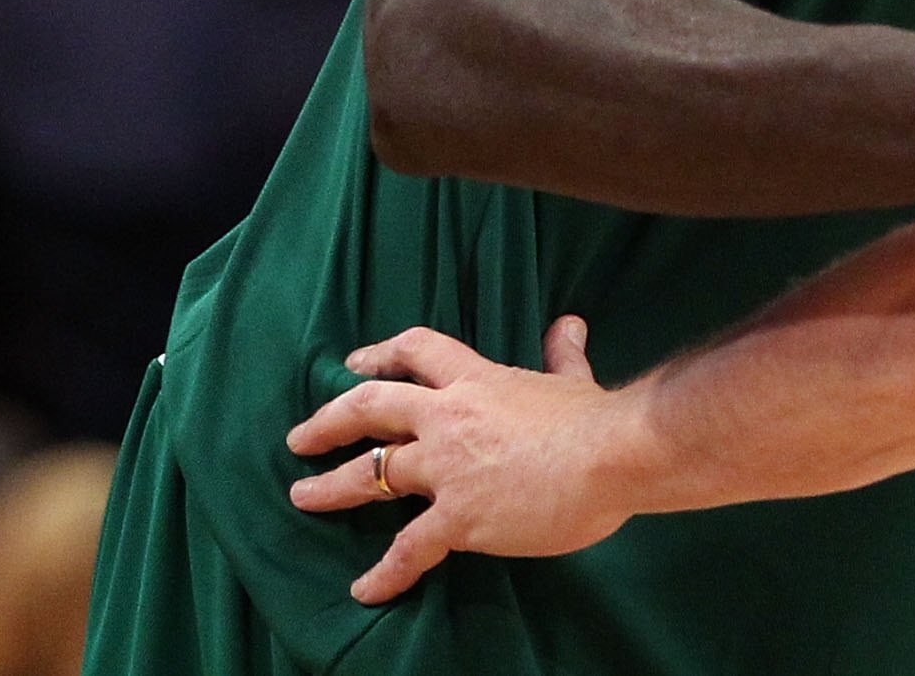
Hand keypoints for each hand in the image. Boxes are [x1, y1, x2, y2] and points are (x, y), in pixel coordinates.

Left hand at [287, 317, 641, 603]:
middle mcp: (449, 419)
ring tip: (303, 495)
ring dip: (331, 487)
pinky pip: (408, 548)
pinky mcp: (457, 517)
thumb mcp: (573, 381)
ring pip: (372, 473)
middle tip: (301, 437)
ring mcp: (447, 470)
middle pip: (372, 407)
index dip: (382, 354)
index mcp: (479, 383)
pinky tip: (365, 590)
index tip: (355, 363)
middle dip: (331, 421)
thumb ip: (563, 356)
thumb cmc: (597, 419)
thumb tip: (569, 325)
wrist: (613, 455)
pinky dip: (385, 572)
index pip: (419, 353)